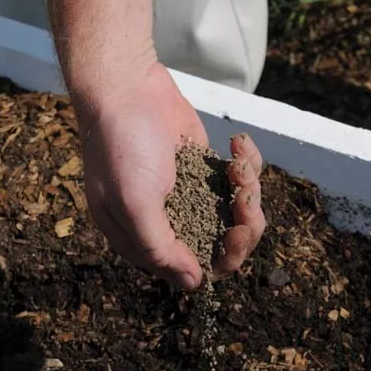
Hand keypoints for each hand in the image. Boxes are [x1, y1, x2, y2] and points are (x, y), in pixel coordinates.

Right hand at [76, 62, 265, 290]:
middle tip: (248, 199)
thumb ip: (161, 248)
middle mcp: (169, 223)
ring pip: (237, 216)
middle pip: (223, 247)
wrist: (128, 86)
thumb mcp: (135, 203)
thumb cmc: (122, 146)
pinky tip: (237, 144)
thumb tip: (194, 284)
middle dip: (244, 226)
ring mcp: (191, 197)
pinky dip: (247, 165)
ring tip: (240, 165)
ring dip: (248, 192)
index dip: (223, 259)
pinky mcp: (207, 171)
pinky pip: (240, 183)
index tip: (237, 232)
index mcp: (145, 240)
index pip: (194, 272)